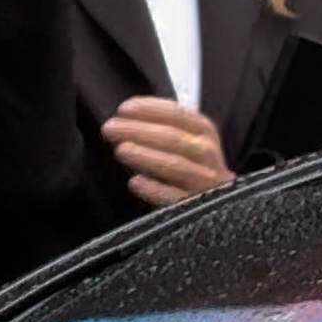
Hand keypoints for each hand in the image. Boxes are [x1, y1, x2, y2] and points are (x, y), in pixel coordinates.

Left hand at [105, 96, 232, 209]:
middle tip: (110, 129)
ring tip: (120, 150)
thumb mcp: (181, 146)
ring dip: (147, 156)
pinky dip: (155, 189)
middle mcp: (210, 155)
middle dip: (140, 131)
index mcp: (205, 133)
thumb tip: (123, 122)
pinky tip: (135, 183)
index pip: (179, 115)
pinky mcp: (200, 209)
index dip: (151, 109)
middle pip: (176, 138)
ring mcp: (208, 183)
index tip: (123, 109)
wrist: (211, 212)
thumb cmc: (186, 173)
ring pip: (178, 166)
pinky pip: (177, 198)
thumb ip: (158, 132)